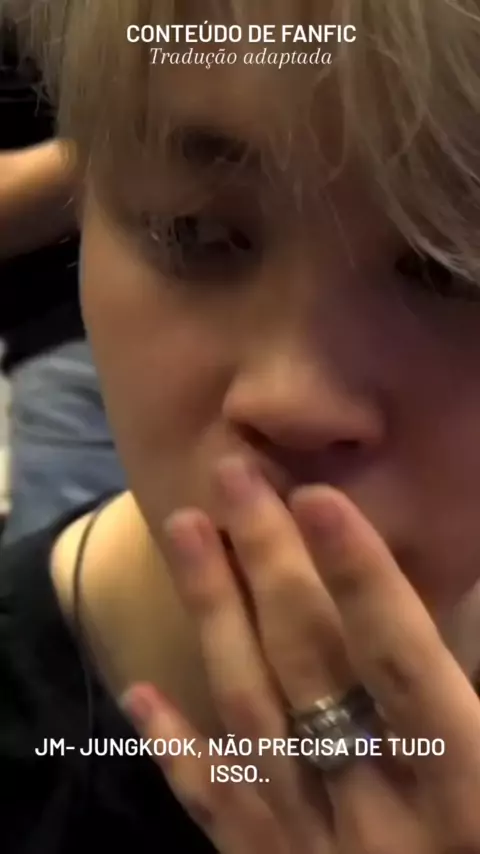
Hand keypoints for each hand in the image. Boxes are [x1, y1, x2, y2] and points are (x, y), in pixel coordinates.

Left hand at [123, 457, 479, 852]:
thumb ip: (474, 707)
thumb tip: (440, 634)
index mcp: (466, 795)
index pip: (404, 666)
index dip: (361, 579)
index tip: (317, 499)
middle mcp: (380, 820)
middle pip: (314, 668)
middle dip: (270, 565)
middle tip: (233, 480)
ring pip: (252, 717)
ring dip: (213, 618)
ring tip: (185, 533)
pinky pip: (220, 815)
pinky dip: (178, 754)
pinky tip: (140, 695)